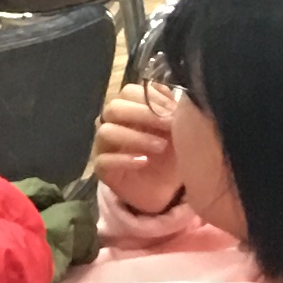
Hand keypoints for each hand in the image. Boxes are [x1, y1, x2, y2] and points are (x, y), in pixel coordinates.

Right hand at [87, 85, 183, 214]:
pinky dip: (125, 159)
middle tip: (169, 125)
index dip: (151, 98)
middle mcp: (113, 124)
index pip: (129, 92)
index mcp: (130, 110)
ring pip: (106, 132)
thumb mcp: (180, 132)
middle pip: (114, 108)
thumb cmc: (171, 156)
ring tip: (161, 146)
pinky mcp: (102, 169)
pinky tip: (144, 161)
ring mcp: (104, 146)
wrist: (167, 190)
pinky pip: (104, 161)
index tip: (175, 110)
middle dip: (143, 114)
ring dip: (136, 136)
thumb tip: (177, 95)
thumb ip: (175, 112)